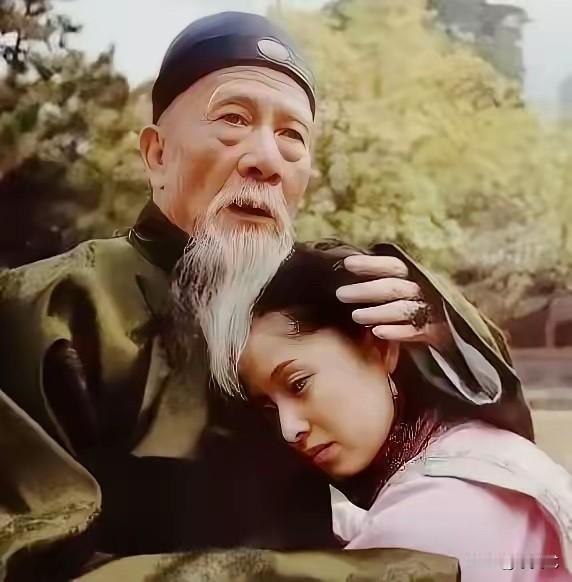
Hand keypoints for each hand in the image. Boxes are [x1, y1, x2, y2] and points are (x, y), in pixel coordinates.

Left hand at [335, 254, 452, 351]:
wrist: (452, 332)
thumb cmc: (413, 306)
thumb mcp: (400, 290)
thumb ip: (379, 282)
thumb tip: (346, 270)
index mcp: (414, 275)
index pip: (392, 265)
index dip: (371, 264)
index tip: (347, 264)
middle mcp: (423, 290)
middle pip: (393, 287)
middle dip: (366, 290)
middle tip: (340, 294)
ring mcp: (430, 311)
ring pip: (402, 309)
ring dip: (378, 312)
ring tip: (355, 316)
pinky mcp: (435, 333)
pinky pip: (414, 331)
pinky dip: (396, 332)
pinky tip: (377, 332)